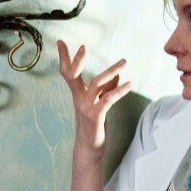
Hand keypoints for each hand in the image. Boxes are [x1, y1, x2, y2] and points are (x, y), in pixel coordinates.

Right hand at [56, 40, 130, 155]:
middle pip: (73, 75)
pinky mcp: (95, 116)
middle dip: (77, 60)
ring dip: (111, 71)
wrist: (89, 148)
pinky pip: (108, 99)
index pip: (68, 72)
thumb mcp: (99, 105)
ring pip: (96, 84)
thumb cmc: (94, 126)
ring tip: (124, 62)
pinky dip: (119, 90)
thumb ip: (106, 90)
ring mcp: (86, 107)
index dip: (65, 57)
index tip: (60, 42)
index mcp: (78, 94)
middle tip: (83, 46)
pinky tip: (129, 84)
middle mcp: (79, 99)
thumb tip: (117, 76)